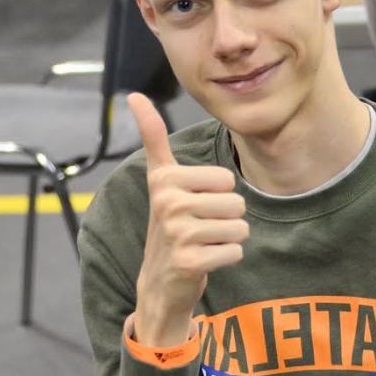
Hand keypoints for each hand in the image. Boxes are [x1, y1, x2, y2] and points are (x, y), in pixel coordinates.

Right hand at [130, 92, 246, 346]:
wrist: (161, 279)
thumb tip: (135, 96)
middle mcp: (168, 204)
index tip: (194, 204)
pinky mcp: (190, 262)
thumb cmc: (169, 223)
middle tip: (200, 229)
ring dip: (229, 239)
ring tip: (204, 244)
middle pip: (237, 203)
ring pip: (240, 227)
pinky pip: (236, 252)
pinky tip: (205, 261)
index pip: (227, 180)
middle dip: (227, 219)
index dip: (220, 195)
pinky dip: (227, 258)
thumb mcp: (161, 179)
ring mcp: (178, 234)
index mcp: (165, 180)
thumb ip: (153, 138)